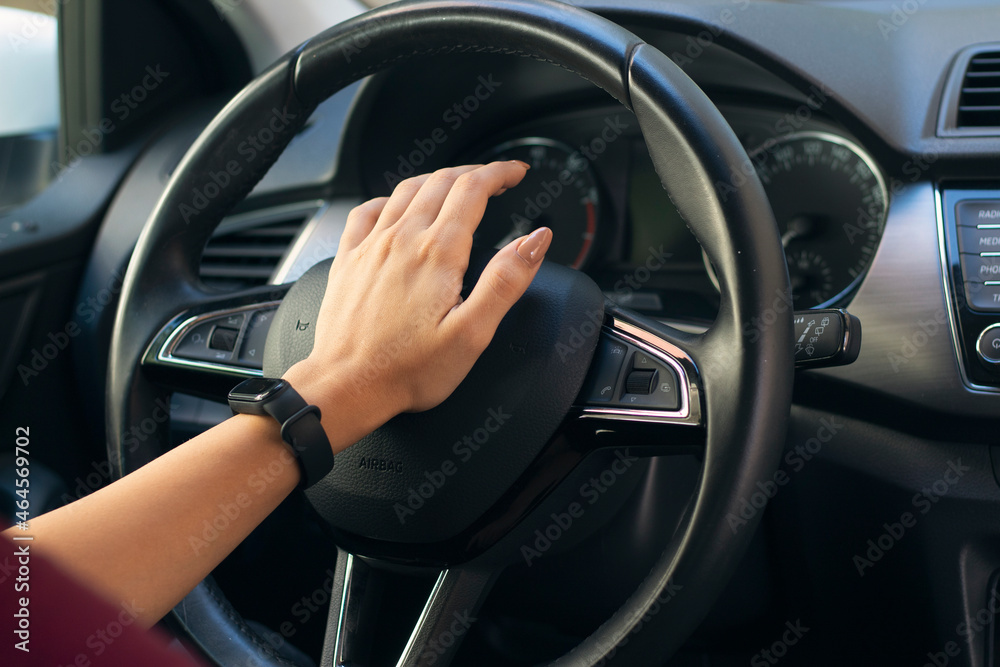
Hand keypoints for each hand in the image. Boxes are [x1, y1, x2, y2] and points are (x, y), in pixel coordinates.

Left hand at [284, 162, 552, 446]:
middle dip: (474, 172)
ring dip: (437, 178)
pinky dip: (391, 198)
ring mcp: (371, 247)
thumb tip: (536, 240)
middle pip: (441, 182)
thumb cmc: (408, 370)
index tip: (515, 172)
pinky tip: (397, 206)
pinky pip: (367, 210)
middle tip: (495, 179)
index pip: (473, 190)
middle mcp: (402, 240)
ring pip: (406, 190)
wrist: (347, 386)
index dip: (499, 173)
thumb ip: (507, 280)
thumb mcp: (473, 333)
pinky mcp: (349, 261)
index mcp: (438, 254)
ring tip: (456, 184)